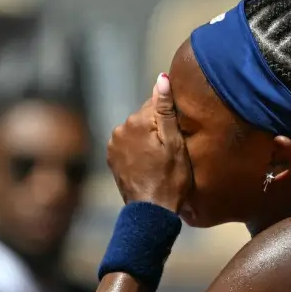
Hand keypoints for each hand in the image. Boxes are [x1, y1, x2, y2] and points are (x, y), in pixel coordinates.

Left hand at [107, 74, 190, 211]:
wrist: (151, 212)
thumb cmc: (170, 180)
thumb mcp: (175, 143)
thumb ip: (166, 109)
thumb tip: (161, 79)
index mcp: (136, 122)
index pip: (156, 103)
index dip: (171, 117)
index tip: (178, 133)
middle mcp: (120, 129)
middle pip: (145, 117)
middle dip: (158, 128)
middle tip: (171, 150)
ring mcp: (113, 144)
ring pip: (137, 131)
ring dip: (148, 139)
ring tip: (160, 159)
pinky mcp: (112, 158)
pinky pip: (129, 144)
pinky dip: (138, 150)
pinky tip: (149, 164)